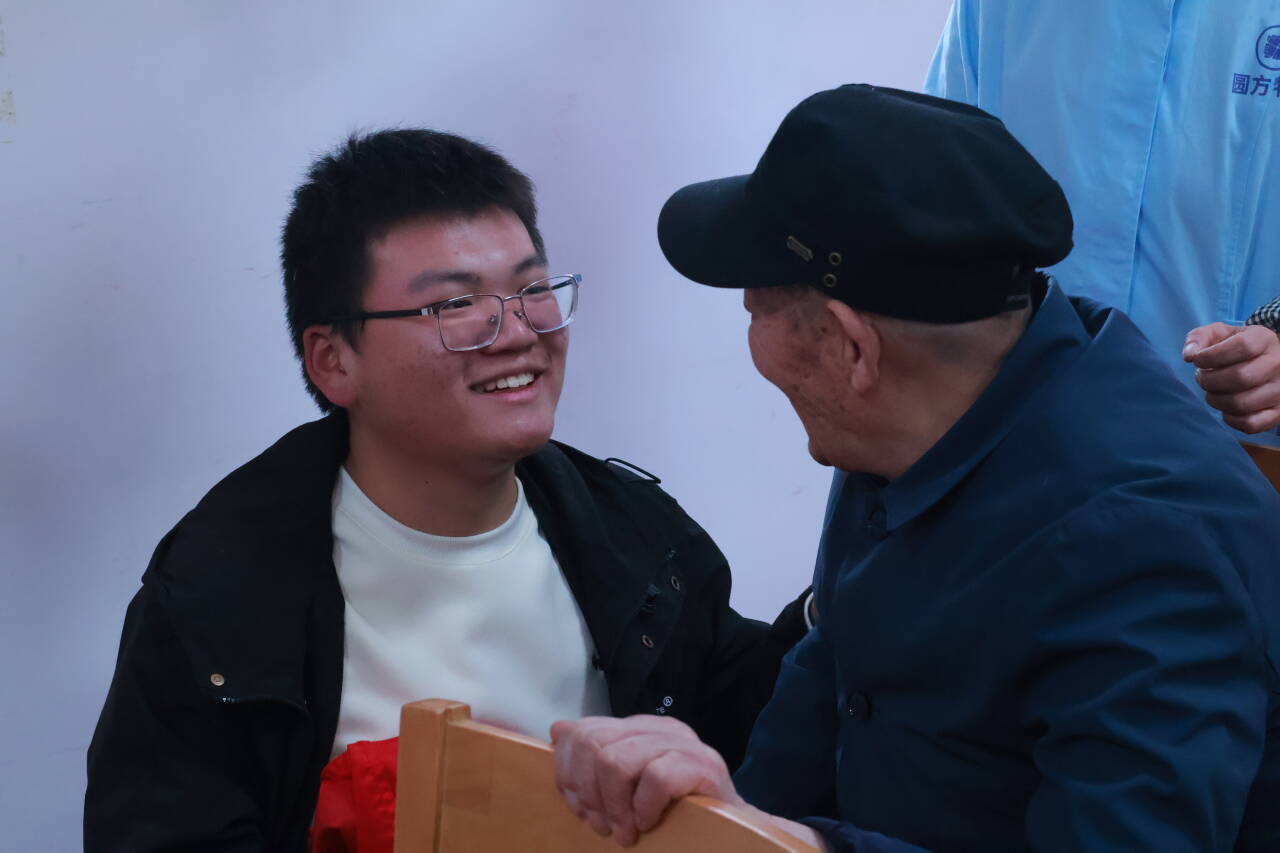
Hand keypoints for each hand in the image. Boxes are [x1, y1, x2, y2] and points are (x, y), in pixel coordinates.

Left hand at [550, 715, 742, 846]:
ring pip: (617, 762)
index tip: (579, 806)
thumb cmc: (673, 811)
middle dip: (589, 792)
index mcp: (639, 727)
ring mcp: (683, 743)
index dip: (569, 772)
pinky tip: (648, 823)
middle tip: (601, 825)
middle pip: (594, 744)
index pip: (583, 731)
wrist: (731, 830)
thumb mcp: (627, 784)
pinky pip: (655, 779)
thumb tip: (558, 729)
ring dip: (615, 807)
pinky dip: (644, 808)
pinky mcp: (703, 765)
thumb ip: (595, 758)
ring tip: (625, 832)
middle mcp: (659, 728)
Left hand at [1183, 323, 1279, 433]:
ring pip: (1242, 403)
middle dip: (1209, 381)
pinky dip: (1230, 419)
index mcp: (1265, 339)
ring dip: (1215, 400)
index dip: (1211, 356)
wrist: (1264, 362)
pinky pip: (1251, 424)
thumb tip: (1189, 355)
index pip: (1242, 347)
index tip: (1197, 360)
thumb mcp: (1218, 334)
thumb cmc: (1235, 348)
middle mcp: (1278, 364)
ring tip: (1212, 391)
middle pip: (1240, 378)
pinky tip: (1225, 408)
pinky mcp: (1278, 413)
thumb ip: (1199, 338)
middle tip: (1202, 378)